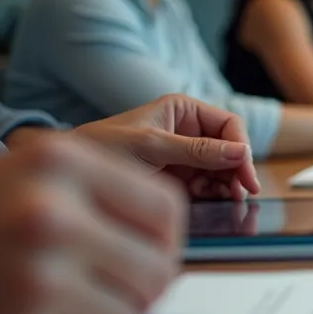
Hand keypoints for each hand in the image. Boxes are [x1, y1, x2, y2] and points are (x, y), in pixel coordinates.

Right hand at [0, 135, 185, 313]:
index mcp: (62, 162)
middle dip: (144, 285)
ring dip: (111, 312)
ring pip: (133, 312)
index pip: (166, 208)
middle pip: (159, 268)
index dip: (168, 238)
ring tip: (69, 296)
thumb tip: (173, 241)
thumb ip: (108, 191)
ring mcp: (37, 276)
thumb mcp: (38, 174)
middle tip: (113, 284)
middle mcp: (51, 215)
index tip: (151, 250)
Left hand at [72, 94, 260, 200]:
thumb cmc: (101, 147)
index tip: (245, 175)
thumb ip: (196, 150)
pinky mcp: (179, 180)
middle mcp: (188, 132)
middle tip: (240, 194)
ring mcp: (185, 157)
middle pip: (230, 149)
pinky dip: (214, 196)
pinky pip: (208, 186)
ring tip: (225, 200)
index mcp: (183, 111)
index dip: (242, 148)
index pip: (229, 125)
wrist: (66, 173)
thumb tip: (240, 153)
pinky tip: (210, 202)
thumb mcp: (150, 146)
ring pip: (223, 170)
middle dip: (236, 170)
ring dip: (227, 185)